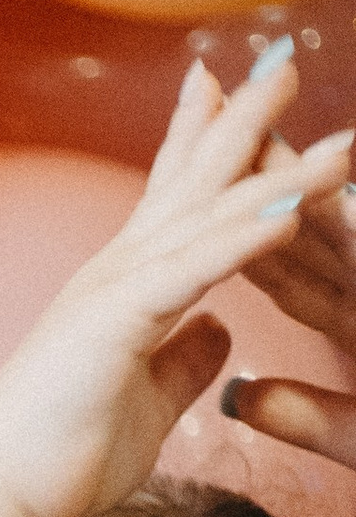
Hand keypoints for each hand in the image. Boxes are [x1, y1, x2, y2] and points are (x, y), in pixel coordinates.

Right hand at [0, 47, 351, 516]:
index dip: (201, 140)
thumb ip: (185, 362)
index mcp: (124, 290)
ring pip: (211, 215)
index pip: (172, 198)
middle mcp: (118, 273)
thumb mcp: (146, 403)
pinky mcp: (118, 321)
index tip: (226, 86)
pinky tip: (293, 206)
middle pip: (195, 180)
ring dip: (279, 171)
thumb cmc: (55, 457)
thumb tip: (222, 332)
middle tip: (284, 58)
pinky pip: (196, 269)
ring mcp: (116, 291)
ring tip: (341, 139)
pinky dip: (245, 235)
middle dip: (244, 118)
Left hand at [223, 105, 355, 474]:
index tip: (179, 175)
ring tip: (278, 130)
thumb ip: (305, 414)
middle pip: (321, 221)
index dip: (233, 216)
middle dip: (271, 167)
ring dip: (328, 180)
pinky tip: (349, 200)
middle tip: (219, 101)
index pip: (287, 262)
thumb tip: (233, 397)